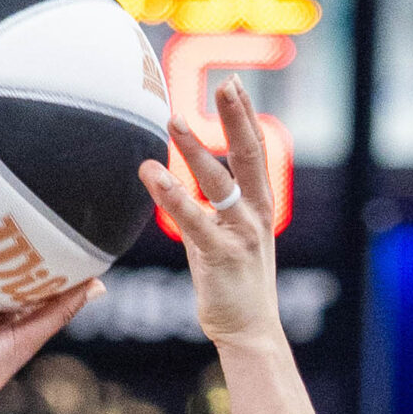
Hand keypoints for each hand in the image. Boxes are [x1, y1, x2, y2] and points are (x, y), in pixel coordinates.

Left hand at [139, 81, 282, 346]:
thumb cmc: (234, 284)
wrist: (249, 330)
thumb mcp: (228, 237)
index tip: (235, 84)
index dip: (246, 117)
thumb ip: (213, 209)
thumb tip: (188, 185)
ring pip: (219, 183)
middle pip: (248, 156)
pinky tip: (152, 175)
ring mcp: (241, 234)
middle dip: (237, 117)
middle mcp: (256, 215)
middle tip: (225, 83)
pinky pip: (194, 221)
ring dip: (196, 150)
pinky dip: (173, 196)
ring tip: (174, 119)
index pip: (255, 153)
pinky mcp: (221, 256)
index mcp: (259, 207)